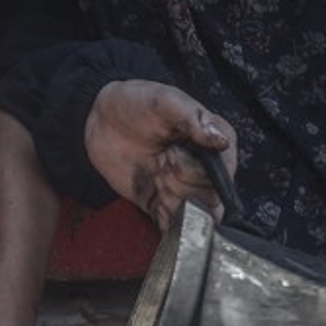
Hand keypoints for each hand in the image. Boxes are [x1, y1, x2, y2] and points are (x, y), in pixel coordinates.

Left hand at [84, 80, 237, 228]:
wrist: (102, 118)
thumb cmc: (138, 102)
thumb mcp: (166, 101)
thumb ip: (194, 119)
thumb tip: (220, 141)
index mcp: (213, 144)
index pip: (223, 174)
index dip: (198, 171)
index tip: (171, 156)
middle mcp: (203, 170)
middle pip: (210, 198)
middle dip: (182, 186)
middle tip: (160, 164)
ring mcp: (182, 188)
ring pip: (194, 214)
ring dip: (173, 203)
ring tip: (155, 177)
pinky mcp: (161, 203)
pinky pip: (173, 224)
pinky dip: (166, 223)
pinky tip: (155, 202)